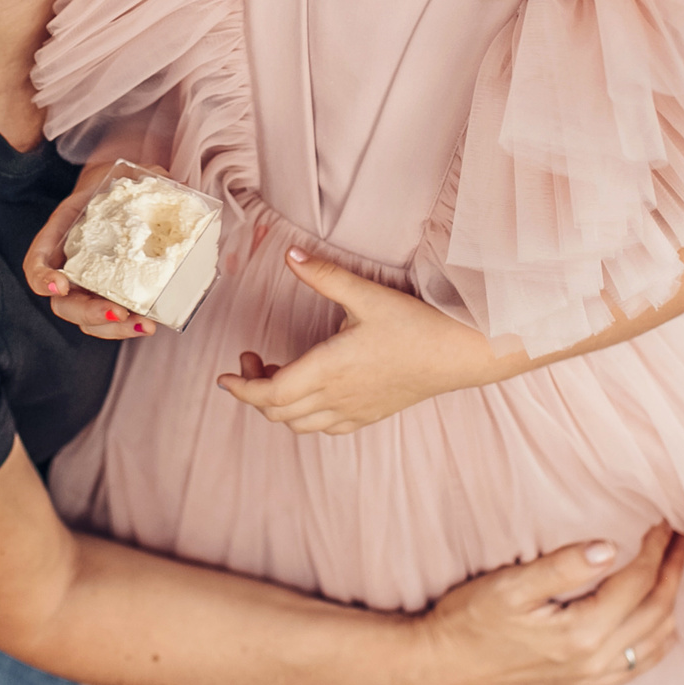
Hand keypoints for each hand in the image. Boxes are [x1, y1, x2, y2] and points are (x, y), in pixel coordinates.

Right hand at [23, 159, 153, 339]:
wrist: (124, 196)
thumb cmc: (118, 185)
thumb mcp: (127, 174)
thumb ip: (144, 176)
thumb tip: (168, 182)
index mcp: (61, 233)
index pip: (37, 261)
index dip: (42, 277)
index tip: (61, 285)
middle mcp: (69, 266)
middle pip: (63, 303)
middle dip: (88, 313)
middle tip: (117, 312)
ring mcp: (88, 285)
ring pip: (87, 320)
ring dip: (112, 329)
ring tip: (143, 325)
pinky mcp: (111, 296)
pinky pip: (112, 319)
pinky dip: (128, 327)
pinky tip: (150, 323)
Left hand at [218, 249, 497, 433]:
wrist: (459, 355)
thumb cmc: (415, 326)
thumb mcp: (366, 295)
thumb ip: (324, 275)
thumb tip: (290, 255)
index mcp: (328, 370)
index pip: (270, 394)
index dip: (241, 389)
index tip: (224, 376)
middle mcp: (337, 398)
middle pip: (278, 412)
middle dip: (254, 391)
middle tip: (251, 359)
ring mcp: (353, 412)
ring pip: (299, 425)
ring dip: (277, 406)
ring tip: (276, 373)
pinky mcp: (369, 416)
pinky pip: (325, 428)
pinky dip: (304, 416)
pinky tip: (310, 392)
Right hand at [417, 523, 683, 684]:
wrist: (440, 666)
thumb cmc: (468, 620)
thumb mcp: (509, 586)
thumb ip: (562, 567)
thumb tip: (610, 547)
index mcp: (581, 633)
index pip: (636, 583)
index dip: (656, 549)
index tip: (666, 520)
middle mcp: (594, 661)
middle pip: (655, 611)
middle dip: (674, 571)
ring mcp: (590, 677)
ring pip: (655, 642)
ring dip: (671, 603)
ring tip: (676, 570)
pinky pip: (638, 666)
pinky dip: (658, 640)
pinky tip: (658, 624)